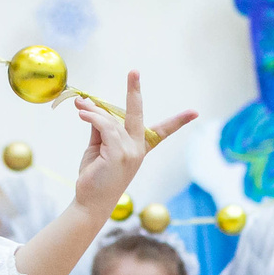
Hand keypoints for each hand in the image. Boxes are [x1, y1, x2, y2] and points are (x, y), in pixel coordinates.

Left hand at [72, 73, 193, 216]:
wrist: (90, 202)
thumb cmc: (95, 177)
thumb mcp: (98, 149)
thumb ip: (101, 129)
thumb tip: (93, 108)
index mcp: (138, 149)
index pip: (161, 132)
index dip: (177, 121)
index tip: (194, 113)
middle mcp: (138, 149)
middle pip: (138, 114)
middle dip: (135, 91)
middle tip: (134, 71)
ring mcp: (130, 151)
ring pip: (111, 119)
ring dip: (92, 111)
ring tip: (79, 106)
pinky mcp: (118, 153)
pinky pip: (105, 126)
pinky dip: (92, 116)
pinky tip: (81, 112)